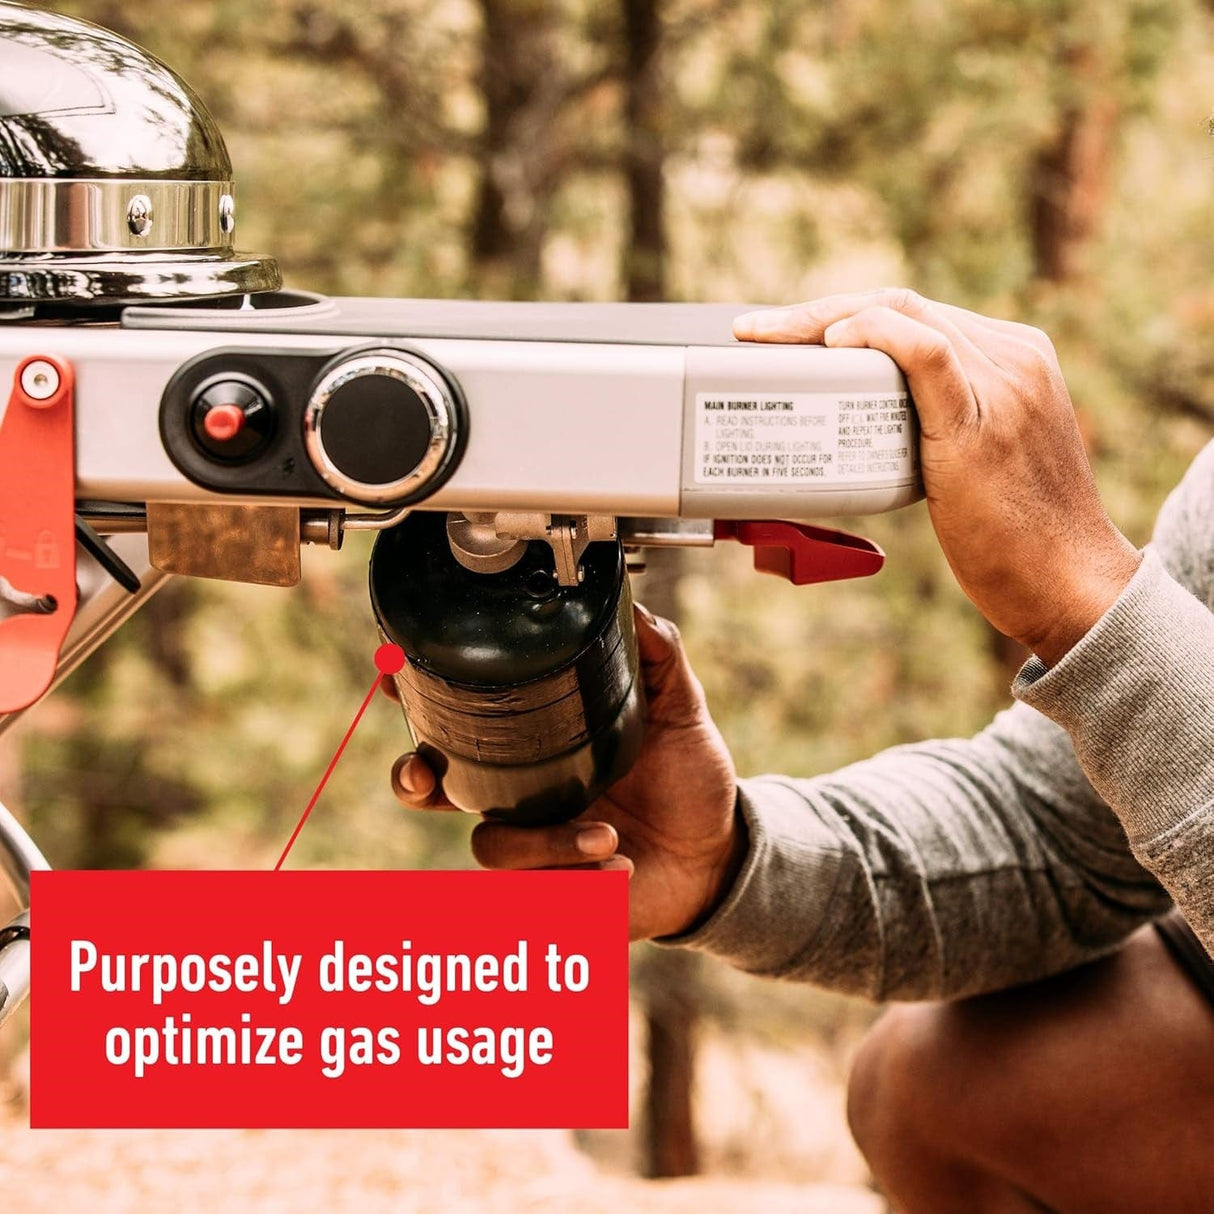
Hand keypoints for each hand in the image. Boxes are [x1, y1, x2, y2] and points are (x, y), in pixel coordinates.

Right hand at [389, 606, 743, 940]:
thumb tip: (636, 611)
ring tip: (606, 835)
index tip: (396, 676)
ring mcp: (533, 847)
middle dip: (415, 780)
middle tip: (428, 777)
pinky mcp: (555, 893)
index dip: (420, 703)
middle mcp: (522, 798)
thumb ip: (659, 657)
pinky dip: (580, 882)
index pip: (462, 723)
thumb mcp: (679, 710)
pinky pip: (540, 894)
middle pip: (434, 790)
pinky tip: (619, 869)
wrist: (718, 853)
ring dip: (546, 844)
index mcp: (538, 749)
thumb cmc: (688, 781)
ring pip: (495, 848)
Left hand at [734, 289, 1141, 664]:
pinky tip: (833, 345)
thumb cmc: (1017, 537)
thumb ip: (943, 426)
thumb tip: (869, 430)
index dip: (846, 313)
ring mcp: (1004, 385)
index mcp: (1016, 356)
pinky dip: (873, 337)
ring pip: (903, 316)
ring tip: (768, 341)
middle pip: (900, 304)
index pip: (916, 312)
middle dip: (819, 311)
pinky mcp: (982, 424)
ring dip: (822, 322)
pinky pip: (926, 354)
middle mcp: (1014, 357)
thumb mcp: (984, 458)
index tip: (793, 333)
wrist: (1069, 585)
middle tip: (758, 333)